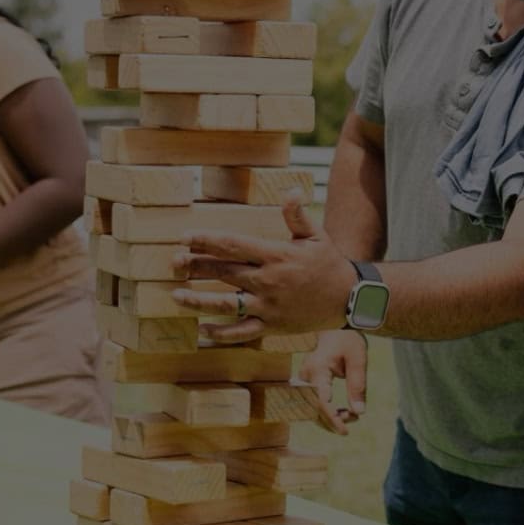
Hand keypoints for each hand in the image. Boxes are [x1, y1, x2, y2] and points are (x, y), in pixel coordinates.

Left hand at [170, 193, 354, 343]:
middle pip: (224, 272)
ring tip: (177, 295)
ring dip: (198, 300)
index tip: (186, 237)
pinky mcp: (272, 326)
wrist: (349, 298)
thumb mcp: (316, 235)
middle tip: (174, 262)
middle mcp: (269, 281)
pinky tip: (202, 330)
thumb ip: (298, 215)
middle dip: (196, 266)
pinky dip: (220, 333)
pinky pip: (241, 332)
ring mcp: (268, 306)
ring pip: (226, 304)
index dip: (207, 241)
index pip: (234, 246)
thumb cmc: (330, 263)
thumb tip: (291, 191)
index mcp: (277, 255)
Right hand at [297, 330, 368, 434]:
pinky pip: (313, 404)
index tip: (345, 431)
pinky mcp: (306, 384)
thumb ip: (358, 385)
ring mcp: (304, 380)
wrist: (335, 327)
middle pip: (315, 408)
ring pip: (312, 409)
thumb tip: (359, 412)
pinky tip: (342, 413)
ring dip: (330, 418)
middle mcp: (306, 376)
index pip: (322, 400)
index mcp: (317, 368)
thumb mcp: (358, 359)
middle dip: (334, 420)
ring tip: (352, 416)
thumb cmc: (348, 340)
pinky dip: (326, 412)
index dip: (332, 419)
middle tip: (355, 419)